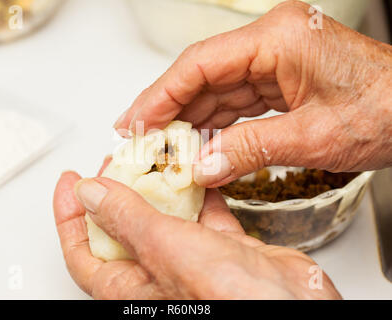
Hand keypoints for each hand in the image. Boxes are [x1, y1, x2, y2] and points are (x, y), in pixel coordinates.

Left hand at [53, 162, 340, 298]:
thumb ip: (128, 219)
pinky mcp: (224, 250)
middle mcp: (159, 275)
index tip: (70, 182)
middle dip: (116, 191)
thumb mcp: (167, 251)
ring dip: (158, 186)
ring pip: (165, 217)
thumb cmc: (233, 301)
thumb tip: (89, 194)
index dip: (69, 218)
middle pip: (123, 229)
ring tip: (154, 155)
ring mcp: (192, 262)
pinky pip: (204, 214)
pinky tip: (197, 169)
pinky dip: (200, 190)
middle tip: (115, 161)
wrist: (296, 308)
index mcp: (132, 287)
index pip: (84, 253)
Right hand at [114, 0, 391, 187]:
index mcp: (277, 39)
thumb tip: (203, 166)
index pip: (199, 64)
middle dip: (169, 109)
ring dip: (190, 119)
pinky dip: (216, 124)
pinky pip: (237, 100)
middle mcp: (272, 43)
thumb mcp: (314, 137)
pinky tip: (199, 143)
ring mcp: (276, 60)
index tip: (136, 121)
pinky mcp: (282, 78)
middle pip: (202, 75)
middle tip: (140, 138)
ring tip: (163, 147)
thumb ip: (251, 149)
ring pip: (217, 89)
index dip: (161, 95)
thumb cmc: (388, 110)